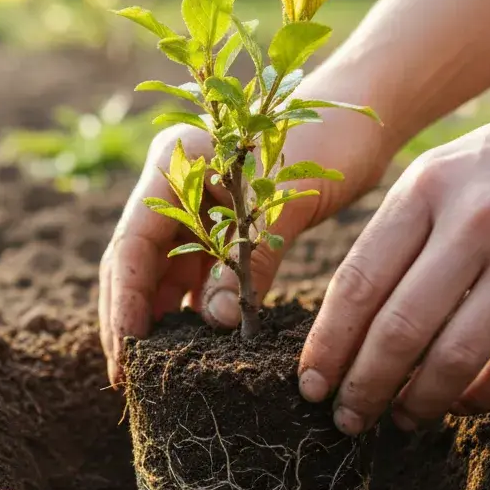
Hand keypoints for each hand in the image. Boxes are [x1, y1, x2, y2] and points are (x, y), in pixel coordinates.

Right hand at [98, 77, 389, 386]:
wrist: (363, 113)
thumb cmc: (326, 141)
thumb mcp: (286, 202)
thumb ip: (249, 262)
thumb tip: (220, 325)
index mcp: (172, 163)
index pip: (132, 243)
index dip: (126, 300)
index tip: (127, 351)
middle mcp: (171, 182)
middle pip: (133, 260)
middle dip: (127, 317)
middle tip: (126, 375)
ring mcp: (192, 204)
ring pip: (160, 271)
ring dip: (156, 318)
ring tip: (151, 371)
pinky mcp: (217, 224)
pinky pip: (193, 273)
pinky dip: (191, 308)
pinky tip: (193, 347)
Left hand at [297, 82, 489, 433]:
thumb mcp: (453, 166)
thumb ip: (405, 229)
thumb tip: (352, 318)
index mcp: (427, 186)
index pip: (358, 282)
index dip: (329, 344)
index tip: (310, 385)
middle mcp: (475, 218)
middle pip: (397, 328)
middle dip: (363, 387)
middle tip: (348, 419)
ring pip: (454, 355)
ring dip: (420, 401)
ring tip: (404, 419)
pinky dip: (484, 396)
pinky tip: (467, 403)